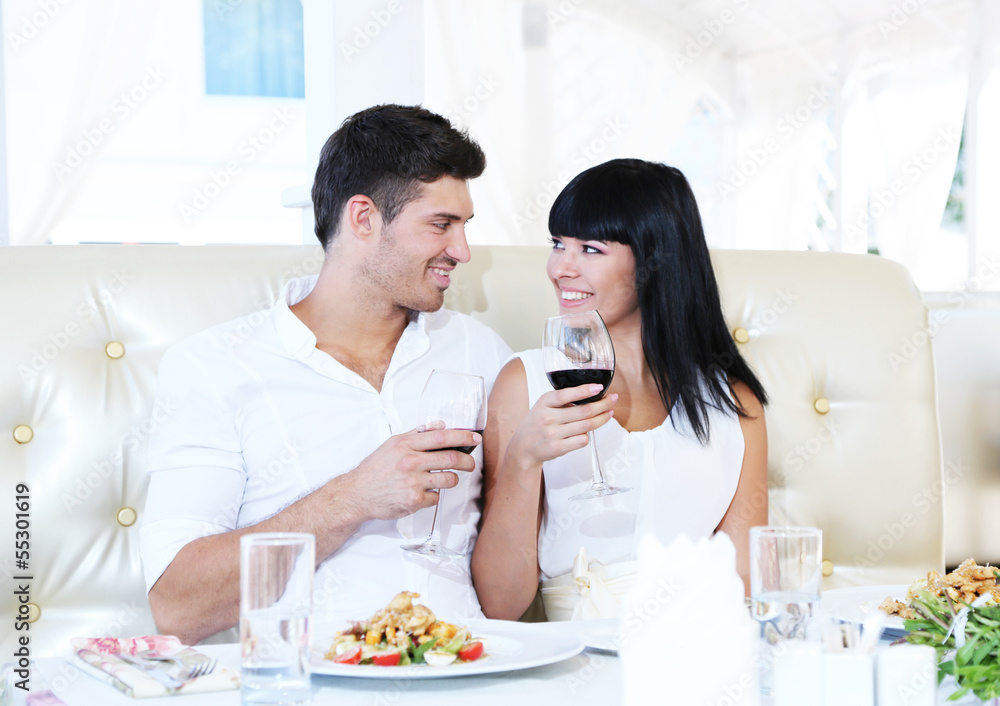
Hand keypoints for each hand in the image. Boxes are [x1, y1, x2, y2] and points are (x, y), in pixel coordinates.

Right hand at [341, 426, 481, 521]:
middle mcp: (410, 462)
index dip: (462, 436)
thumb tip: (441, 426)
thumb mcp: (392, 444)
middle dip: (467, 461)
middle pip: (451, 458)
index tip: (475, 438)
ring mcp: (413, 483)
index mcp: (405, 445)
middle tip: (470, 463)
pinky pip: (436, 497)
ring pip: (449, 479)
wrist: (357, 494)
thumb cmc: (376, 469)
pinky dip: (433, 495)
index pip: (441, 437)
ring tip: (444, 478)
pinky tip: (422, 492)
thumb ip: (417, 434)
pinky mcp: (414, 501)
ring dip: (451, 479)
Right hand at [506, 385, 616, 467]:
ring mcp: (553, 434)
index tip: (599, 387)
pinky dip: (588, 436)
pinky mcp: (558, 448)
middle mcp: (548, 417)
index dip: (585, 390)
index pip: (566, 394)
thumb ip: (561, 401)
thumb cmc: (536, 424)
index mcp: (544, 403)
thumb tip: (589, 396)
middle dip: (602, 404)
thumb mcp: (542, 406)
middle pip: (583, 411)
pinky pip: (582, 440)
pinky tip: (588, 432)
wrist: (522, 447)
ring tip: (608, 413)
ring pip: (586, 426)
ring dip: (602, 419)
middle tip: (612, 400)